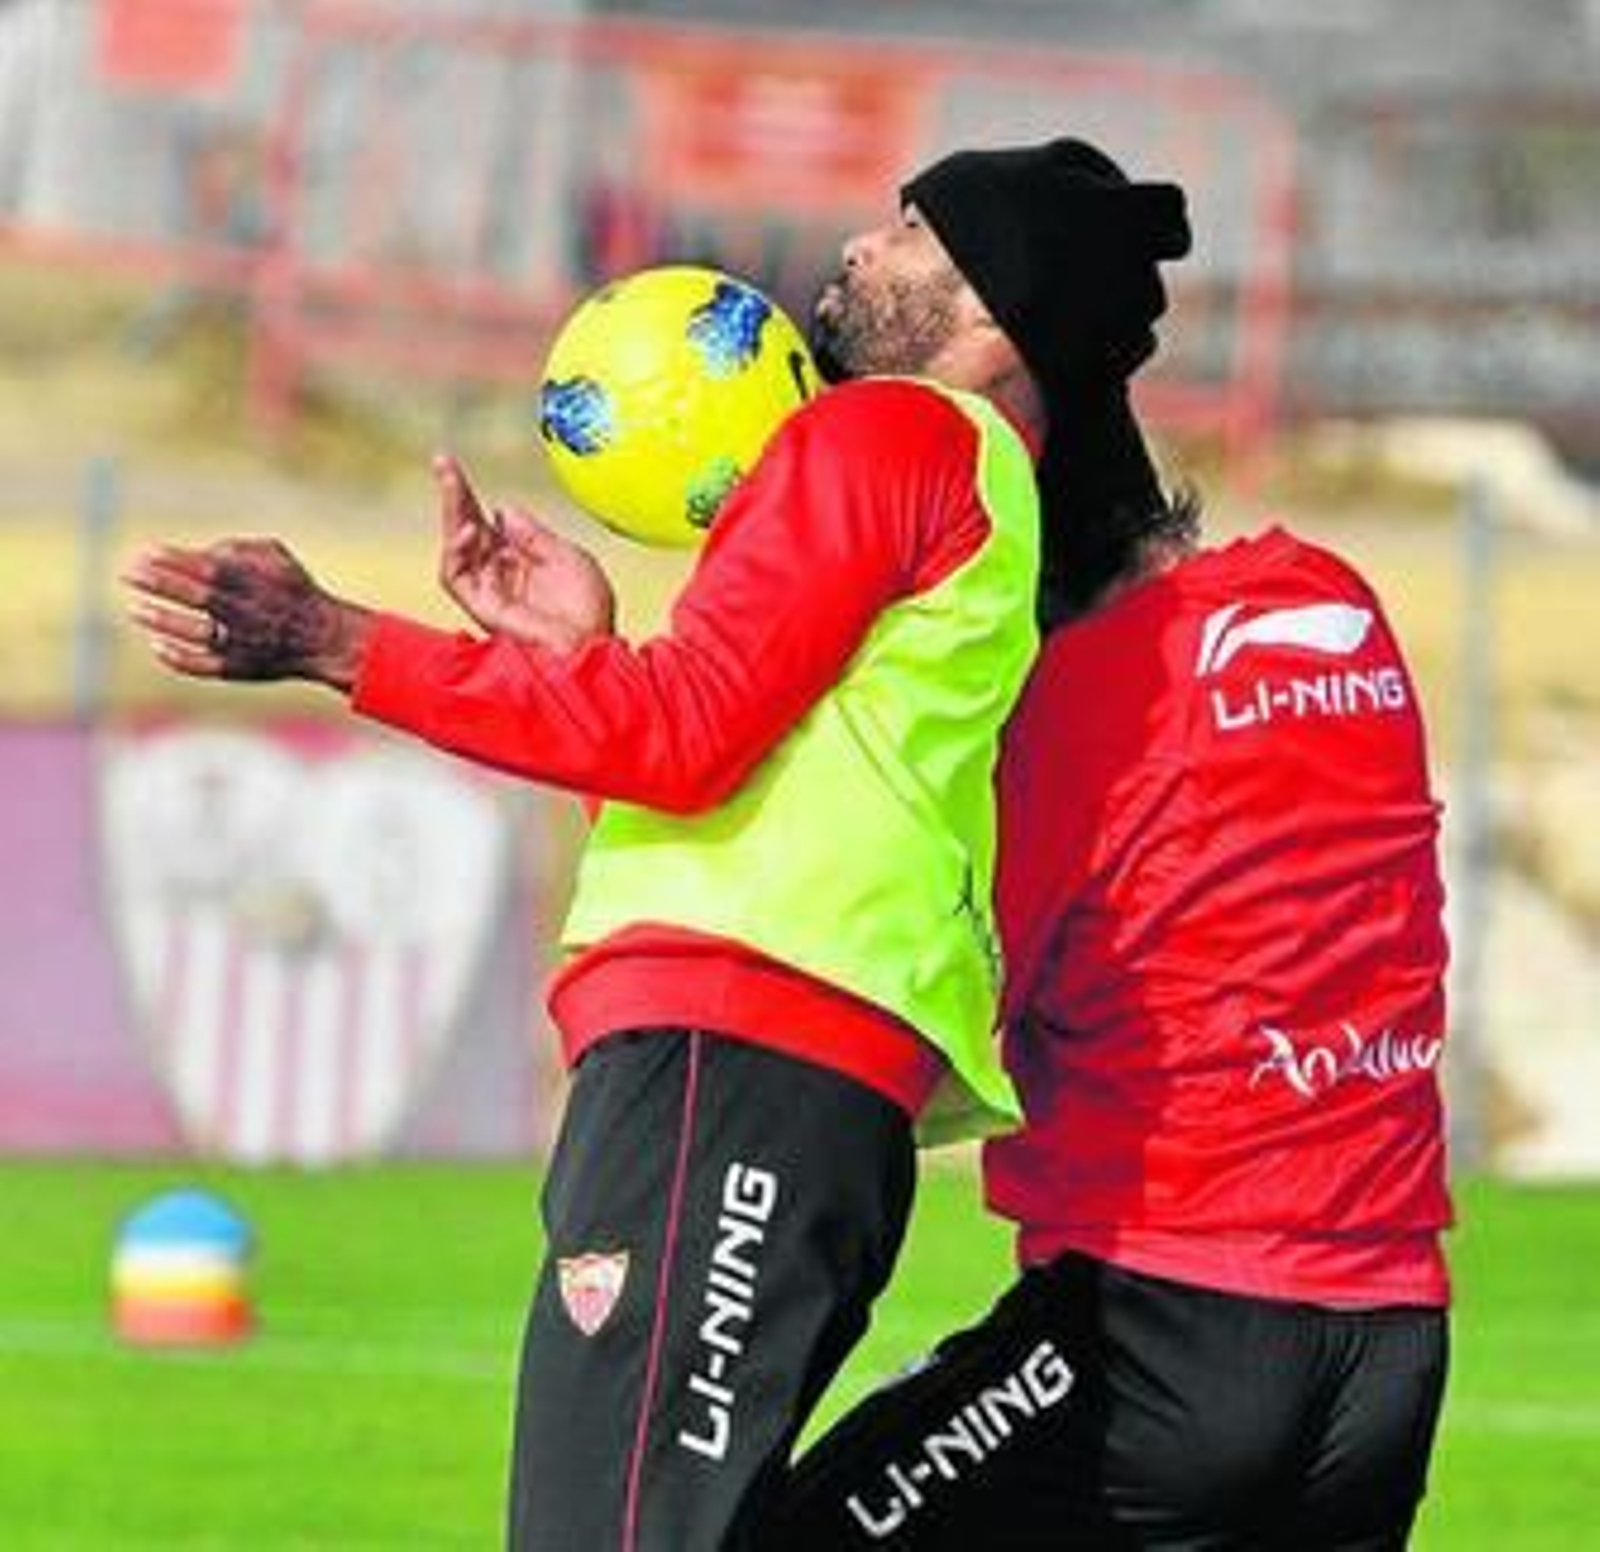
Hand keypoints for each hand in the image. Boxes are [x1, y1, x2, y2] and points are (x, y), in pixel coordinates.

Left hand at [124, 537, 372, 691]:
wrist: (323, 638)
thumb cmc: (294, 591)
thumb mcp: (277, 557)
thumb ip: (239, 547)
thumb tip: (201, 550)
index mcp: (256, 583)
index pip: (208, 568)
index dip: (173, 560)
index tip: (145, 553)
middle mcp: (248, 613)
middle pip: (198, 597)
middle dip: (160, 584)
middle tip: (128, 574)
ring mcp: (243, 644)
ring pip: (197, 633)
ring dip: (163, 621)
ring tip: (135, 609)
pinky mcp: (239, 669)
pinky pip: (203, 666)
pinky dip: (178, 658)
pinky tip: (157, 645)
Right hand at [435, 453, 615, 650]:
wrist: (592, 647)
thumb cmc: (589, 610)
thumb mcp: (568, 557)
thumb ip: (535, 535)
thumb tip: (503, 511)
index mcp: (520, 561)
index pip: (488, 522)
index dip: (473, 495)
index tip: (457, 464)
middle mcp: (500, 575)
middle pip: (467, 529)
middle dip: (454, 496)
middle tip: (443, 462)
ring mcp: (489, 592)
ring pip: (456, 549)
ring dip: (451, 515)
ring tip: (453, 484)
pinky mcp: (481, 608)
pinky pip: (455, 578)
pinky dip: (455, 552)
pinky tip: (467, 529)